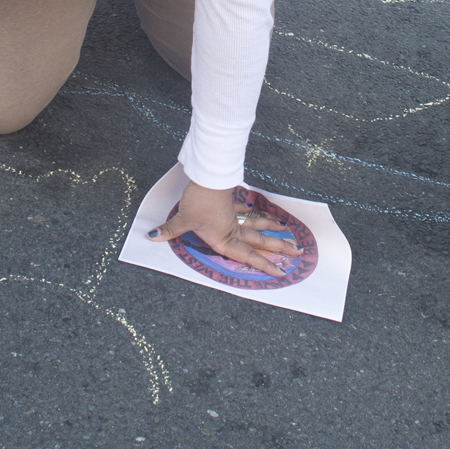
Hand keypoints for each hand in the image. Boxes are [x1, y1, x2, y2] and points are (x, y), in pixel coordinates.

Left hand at [146, 180, 294, 276]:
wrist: (207, 176)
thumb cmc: (199, 200)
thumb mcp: (183, 219)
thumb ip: (169, 231)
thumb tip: (152, 236)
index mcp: (225, 238)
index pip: (248, 256)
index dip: (264, 265)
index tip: (280, 272)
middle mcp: (233, 229)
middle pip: (260, 241)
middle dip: (279, 248)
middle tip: (297, 253)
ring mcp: (233, 216)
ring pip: (257, 225)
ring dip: (272, 229)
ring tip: (287, 232)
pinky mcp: (229, 204)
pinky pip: (245, 211)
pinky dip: (254, 212)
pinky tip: (257, 212)